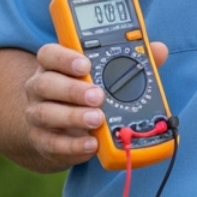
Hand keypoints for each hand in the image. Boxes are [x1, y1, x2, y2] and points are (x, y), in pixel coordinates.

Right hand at [22, 41, 168, 167]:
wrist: (59, 129)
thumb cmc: (85, 93)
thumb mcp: (103, 75)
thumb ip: (130, 61)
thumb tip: (159, 50)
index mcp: (54, 66)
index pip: (49, 55)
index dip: (64, 57)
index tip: (85, 64)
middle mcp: (41, 88)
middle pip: (45, 83)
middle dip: (72, 90)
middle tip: (99, 96)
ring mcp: (38, 115)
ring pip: (46, 114)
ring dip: (73, 117)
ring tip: (98, 119)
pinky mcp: (43, 141)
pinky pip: (53, 143)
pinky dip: (73, 145)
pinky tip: (92, 144)